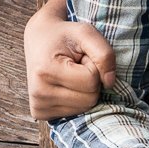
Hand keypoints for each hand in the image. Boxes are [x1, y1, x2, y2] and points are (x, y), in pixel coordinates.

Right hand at [24, 0, 116, 120]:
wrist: (39, 38)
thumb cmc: (65, 36)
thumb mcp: (87, 33)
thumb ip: (105, 54)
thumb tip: (110, 83)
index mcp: (46, 72)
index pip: (91, 81)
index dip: (93, 65)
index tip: (79, 56)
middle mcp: (38, 93)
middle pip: (90, 99)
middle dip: (90, 79)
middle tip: (75, 65)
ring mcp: (38, 106)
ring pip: (85, 107)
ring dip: (84, 89)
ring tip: (70, 73)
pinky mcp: (40, 114)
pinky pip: (76, 112)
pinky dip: (77, 99)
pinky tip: (64, 84)